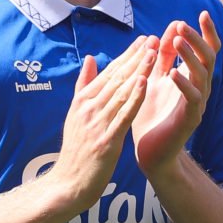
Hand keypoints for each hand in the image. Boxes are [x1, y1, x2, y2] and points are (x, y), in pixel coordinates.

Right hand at [47, 35, 157, 211]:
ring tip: (154, 53)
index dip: (128, 55)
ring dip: (139, 71)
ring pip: (121, 91)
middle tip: (154, 38)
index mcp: (83, 101)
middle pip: (116, 77)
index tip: (144, 40)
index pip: (109, 72)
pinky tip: (145, 82)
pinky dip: (134, 97)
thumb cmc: (76, 151)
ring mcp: (96, 123)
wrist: (68, 183)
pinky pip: (123, 114)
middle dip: (136, 57)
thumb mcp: (76, 114)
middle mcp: (88, 108)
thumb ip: (83, 86)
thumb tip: (90, 58)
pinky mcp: (106, 140)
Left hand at [132, 10, 219, 176]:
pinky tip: (173, 73)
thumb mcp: (154, 78)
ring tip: (178, 40)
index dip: (206, 32)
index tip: (202, 13)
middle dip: (197, 39)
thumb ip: (163, 56)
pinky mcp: (189, 119)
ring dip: (189, 55)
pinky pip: (192, 99)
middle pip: (208, 57)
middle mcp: (199, 88)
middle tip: (183, 25)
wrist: (150, 151)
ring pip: (202, 74)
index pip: (206, 50)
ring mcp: (197, 104)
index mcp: (192, 77)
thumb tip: (171, 27)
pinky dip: (184, 85)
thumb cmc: (152, 115)